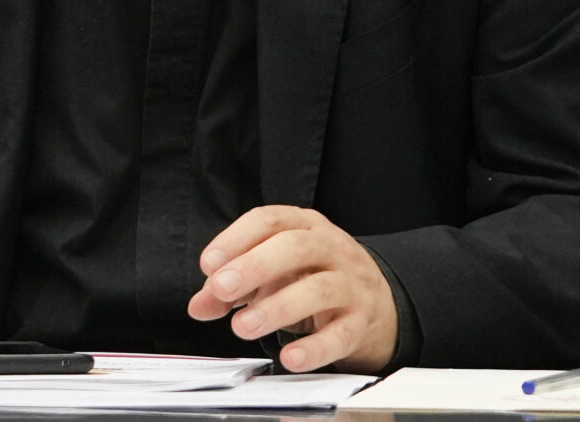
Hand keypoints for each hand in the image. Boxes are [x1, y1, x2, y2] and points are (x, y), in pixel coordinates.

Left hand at [188, 205, 397, 371]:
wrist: (379, 305)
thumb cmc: (314, 279)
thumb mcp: (274, 272)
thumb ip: (233, 286)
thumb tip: (199, 306)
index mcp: (304, 226)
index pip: (269, 221)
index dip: (235, 239)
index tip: (208, 264)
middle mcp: (332, 249)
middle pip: (295, 247)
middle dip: (254, 267)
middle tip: (222, 289)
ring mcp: (352, 285)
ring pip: (318, 290)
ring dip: (276, 308)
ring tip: (243, 326)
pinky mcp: (362, 323)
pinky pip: (341, 334)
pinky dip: (314, 348)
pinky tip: (290, 357)